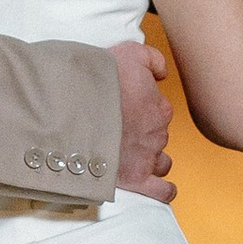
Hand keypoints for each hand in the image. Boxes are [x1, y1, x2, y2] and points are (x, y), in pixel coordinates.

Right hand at [112, 38, 175, 202]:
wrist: (78, 105)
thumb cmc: (102, 78)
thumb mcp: (131, 52)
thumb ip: (153, 60)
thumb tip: (162, 74)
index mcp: (159, 106)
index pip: (159, 110)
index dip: (142, 109)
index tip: (123, 107)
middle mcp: (158, 132)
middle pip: (157, 135)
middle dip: (143, 134)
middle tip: (118, 129)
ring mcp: (148, 156)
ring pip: (161, 161)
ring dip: (151, 159)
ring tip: (131, 156)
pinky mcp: (137, 177)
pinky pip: (162, 190)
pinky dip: (163, 190)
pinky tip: (160, 188)